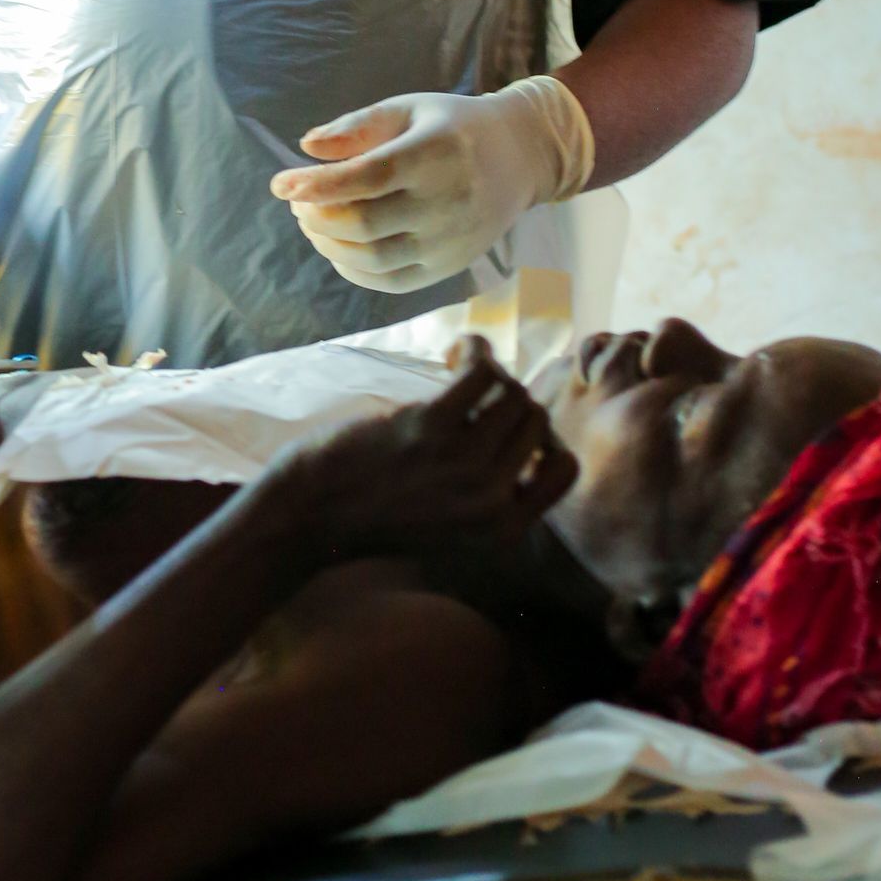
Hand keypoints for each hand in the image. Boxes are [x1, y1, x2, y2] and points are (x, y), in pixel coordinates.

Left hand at [271, 78, 593, 292]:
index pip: (367, 177)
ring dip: (328, 243)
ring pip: (373, 258)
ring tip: (312, 220)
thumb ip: (356, 126)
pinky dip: (353, 269)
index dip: (317, 185)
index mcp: (435, 153)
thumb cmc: (452, 127)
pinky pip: (391, 281)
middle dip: (316, 215)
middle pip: (364, 224)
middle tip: (297, 199)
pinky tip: (336, 247)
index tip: (280, 183)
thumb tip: (306, 147)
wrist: (520, 157)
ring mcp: (451, 240)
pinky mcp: (450, 265)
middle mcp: (448, 201)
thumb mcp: (408, 109)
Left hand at [276, 341, 574, 559]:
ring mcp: (464, 465)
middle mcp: (491, 500)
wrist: (314, 515)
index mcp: (502, 529)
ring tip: (463, 367)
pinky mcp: (431, 428)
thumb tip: (525, 425)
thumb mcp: (452, 525)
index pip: (565, 471)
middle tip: (475, 390)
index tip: (512, 424)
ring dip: (493, 370)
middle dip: (510, 397)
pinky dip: (475, 350)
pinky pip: (482, 373)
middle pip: (535, 421)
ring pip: (513, 394)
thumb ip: (490, 493)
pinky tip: (456, 352)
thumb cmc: (376, 512)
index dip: (547, 440)